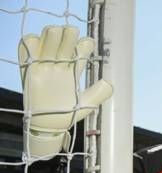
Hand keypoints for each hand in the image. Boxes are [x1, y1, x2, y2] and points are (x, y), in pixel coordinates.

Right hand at [19, 25, 112, 156]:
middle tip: (71, 38)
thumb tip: (110, 82)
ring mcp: (44, 64)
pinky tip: (38, 49)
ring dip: (52, 33)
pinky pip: (28, 45)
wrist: (49, 125)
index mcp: (74, 69)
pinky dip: (32, 41)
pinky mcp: (29, 68)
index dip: (85, 44)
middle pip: (65, 38)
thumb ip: (100, 93)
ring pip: (48, 37)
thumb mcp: (87, 104)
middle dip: (69, 34)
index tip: (86, 48)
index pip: (81, 47)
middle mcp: (60, 64)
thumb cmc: (68, 114)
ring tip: (56, 39)